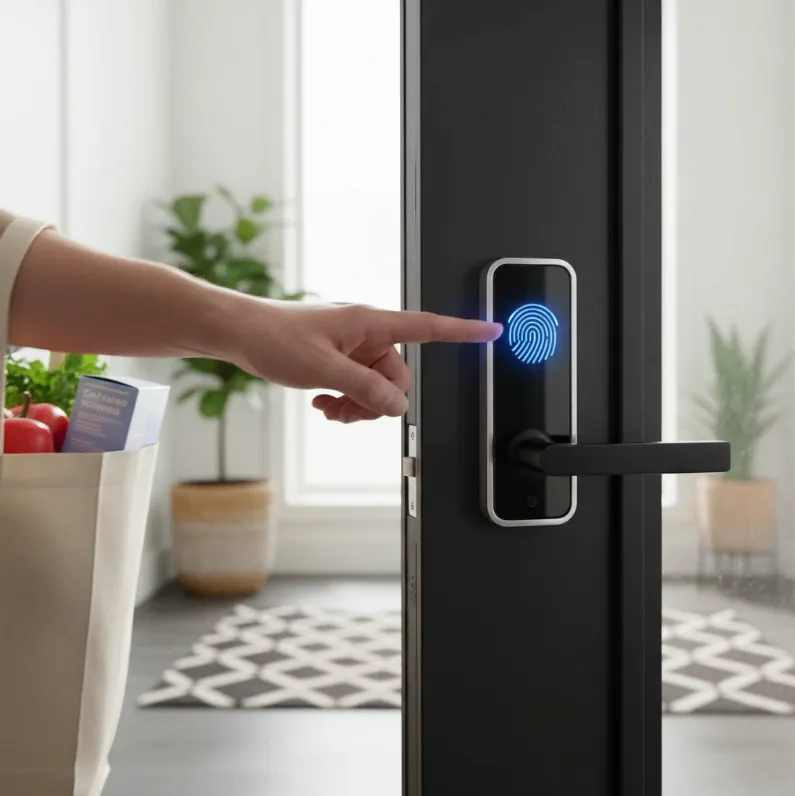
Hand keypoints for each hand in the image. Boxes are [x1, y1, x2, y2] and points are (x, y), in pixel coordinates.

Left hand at [231, 300, 502, 422]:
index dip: (463, 331)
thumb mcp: (323, 369)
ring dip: (357, 404)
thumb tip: (397, 405)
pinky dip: (345, 399)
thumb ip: (364, 389)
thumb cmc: (274, 337)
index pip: (427, 327)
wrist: (239, 333)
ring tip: (330, 408)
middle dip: (377, 400)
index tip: (492, 331)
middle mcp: (366, 333)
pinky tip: (323, 403)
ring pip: (376, 386)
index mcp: (370, 322)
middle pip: (397, 375)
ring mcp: (353, 346)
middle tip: (346, 410)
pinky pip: (358, 385)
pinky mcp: (339, 357)